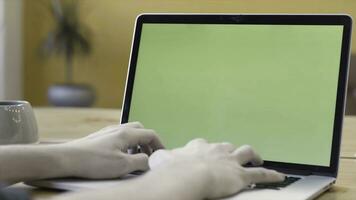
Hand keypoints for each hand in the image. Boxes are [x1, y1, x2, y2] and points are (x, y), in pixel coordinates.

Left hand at [59, 122, 163, 178]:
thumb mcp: (123, 165)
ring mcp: (108, 132)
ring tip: (135, 159)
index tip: (162, 155)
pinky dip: (126, 146)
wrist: (68, 158)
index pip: (150, 134)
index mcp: (127, 133)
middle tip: (149, 156)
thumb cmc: (94, 161)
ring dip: (137, 145)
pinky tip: (120, 157)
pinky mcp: (100, 138)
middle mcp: (118, 129)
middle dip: (148, 143)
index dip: (159, 144)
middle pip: (141, 130)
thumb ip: (141, 162)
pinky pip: (119, 138)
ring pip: (130, 134)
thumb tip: (149, 161)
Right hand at [149, 138, 284, 198]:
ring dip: (252, 155)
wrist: (186, 176)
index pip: (204, 145)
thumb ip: (162, 157)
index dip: (206, 150)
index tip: (205, 153)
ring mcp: (230, 161)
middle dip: (230, 151)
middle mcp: (216, 150)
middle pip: (227, 147)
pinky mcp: (240, 175)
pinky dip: (270, 175)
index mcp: (198, 148)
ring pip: (246, 153)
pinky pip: (260, 174)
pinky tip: (279, 176)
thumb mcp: (161, 159)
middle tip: (232, 156)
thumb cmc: (172, 170)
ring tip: (257, 158)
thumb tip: (157, 158)